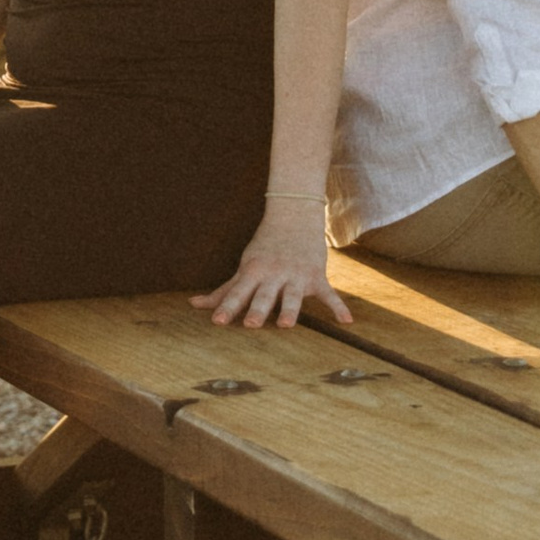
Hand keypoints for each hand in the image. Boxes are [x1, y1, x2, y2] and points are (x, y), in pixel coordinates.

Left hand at [194, 203, 340, 331]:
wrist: (294, 214)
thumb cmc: (264, 247)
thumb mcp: (244, 267)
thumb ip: (222, 290)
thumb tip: (193, 305)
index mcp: (253, 272)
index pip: (237, 292)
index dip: (226, 307)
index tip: (217, 322)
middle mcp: (274, 275)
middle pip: (264, 295)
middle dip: (258, 309)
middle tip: (251, 325)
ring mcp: (296, 276)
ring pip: (293, 296)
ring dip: (291, 310)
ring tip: (287, 325)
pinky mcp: (316, 277)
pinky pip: (329, 294)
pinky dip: (339, 306)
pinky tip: (346, 321)